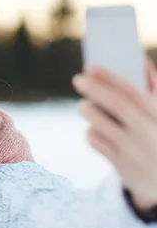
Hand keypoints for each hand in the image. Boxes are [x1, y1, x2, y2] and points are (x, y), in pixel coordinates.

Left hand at [72, 59, 156, 209]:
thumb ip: (154, 89)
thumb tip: (142, 63)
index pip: (133, 92)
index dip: (110, 78)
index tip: (90, 67)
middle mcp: (149, 131)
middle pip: (117, 105)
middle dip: (95, 89)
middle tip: (78, 79)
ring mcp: (134, 149)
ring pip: (100, 124)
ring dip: (89, 110)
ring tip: (87, 105)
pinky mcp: (120, 163)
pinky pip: (95, 140)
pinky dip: (91, 130)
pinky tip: (96, 128)